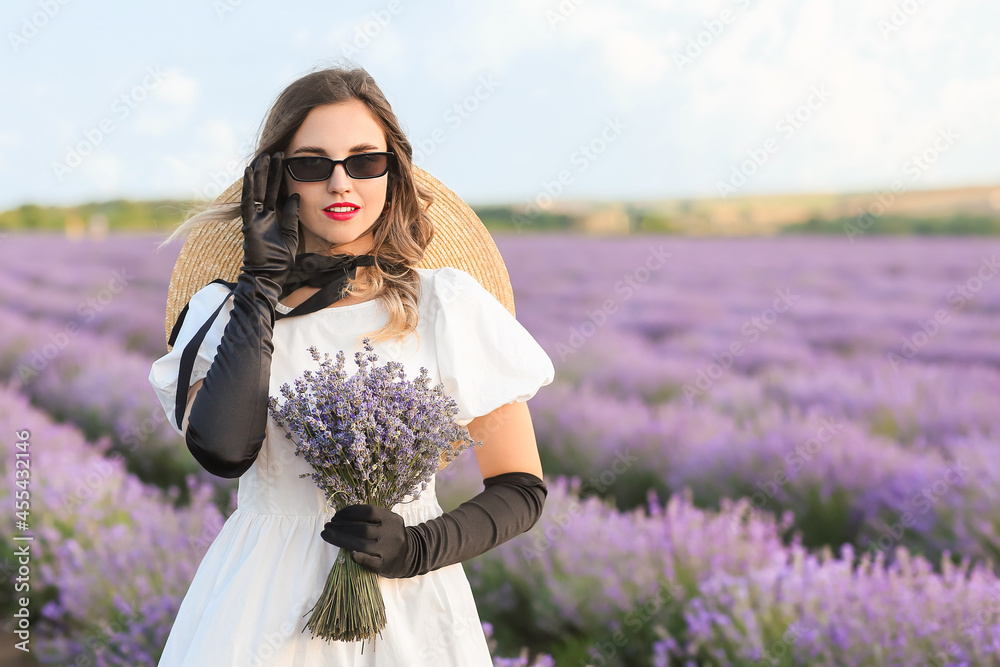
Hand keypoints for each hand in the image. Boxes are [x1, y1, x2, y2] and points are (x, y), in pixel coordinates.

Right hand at [239, 151, 299, 292]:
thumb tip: (294, 195)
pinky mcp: (249, 223)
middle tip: (275, 152)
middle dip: (270, 170)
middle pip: (265, 188)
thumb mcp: (291, 233)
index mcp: (271, 216)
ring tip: (263, 157)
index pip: (274, 192)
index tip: (283, 160)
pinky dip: (248, 187)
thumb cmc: (280, 259)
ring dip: (259, 174)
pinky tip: (249, 172)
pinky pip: (248, 202)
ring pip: (256, 191)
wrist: (271, 275)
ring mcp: (254, 218)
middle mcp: (261, 214)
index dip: (278, 177)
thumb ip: (291, 214)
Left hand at [320, 504, 414, 577]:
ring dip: (340, 539)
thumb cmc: (392, 535)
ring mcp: (389, 549)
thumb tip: (342, 516)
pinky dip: (359, 557)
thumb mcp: (387, 522)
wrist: (412, 555)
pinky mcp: (385, 564)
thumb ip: (370, 518)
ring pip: (361, 544)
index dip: (349, 512)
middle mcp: (391, 533)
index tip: (336, 515)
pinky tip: (349, 554)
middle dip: (340, 527)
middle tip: (327, 526)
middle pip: (361, 528)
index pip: (367, 511)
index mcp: (391, 518)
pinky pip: (370, 561)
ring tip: (327, 534)